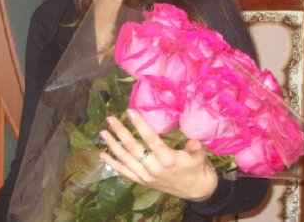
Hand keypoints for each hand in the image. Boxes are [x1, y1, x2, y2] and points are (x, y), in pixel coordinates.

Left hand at [98, 109, 217, 200]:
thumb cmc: (198, 169)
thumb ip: (195, 148)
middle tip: (110, 119)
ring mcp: (146, 177)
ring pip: (126, 160)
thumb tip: (193, 141)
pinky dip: (113, 164)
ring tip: (103, 133)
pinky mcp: (142, 182)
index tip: (130, 112)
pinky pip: (125, 172)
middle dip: (120, 132)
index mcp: (168, 160)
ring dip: (113, 146)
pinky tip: (102, 155)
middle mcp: (154, 169)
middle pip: (134, 148)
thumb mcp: (200, 157)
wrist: (197, 191)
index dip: (140, 125)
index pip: (151, 140)